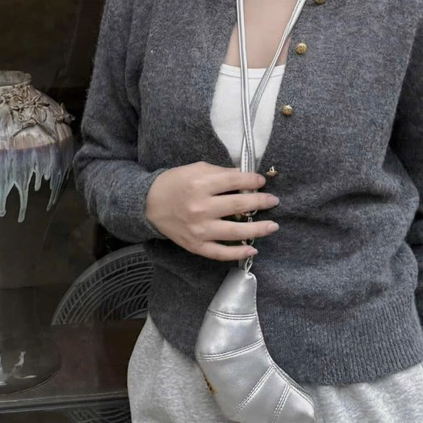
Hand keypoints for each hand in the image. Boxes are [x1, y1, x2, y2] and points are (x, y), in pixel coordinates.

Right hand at [145, 161, 279, 260]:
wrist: (149, 205)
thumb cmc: (174, 184)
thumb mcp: (195, 169)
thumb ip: (220, 172)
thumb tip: (244, 176)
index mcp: (200, 185)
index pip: (234, 181)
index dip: (252, 181)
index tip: (262, 182)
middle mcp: (201, 208)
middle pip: (238, 205)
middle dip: (260, 202)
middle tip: (273, 201)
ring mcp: (199, 229)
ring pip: (235, 231)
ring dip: (258, 229)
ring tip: (273, 226)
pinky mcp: (196, 245)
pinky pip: (220, 252)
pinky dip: (237, 253)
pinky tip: (252, 249)